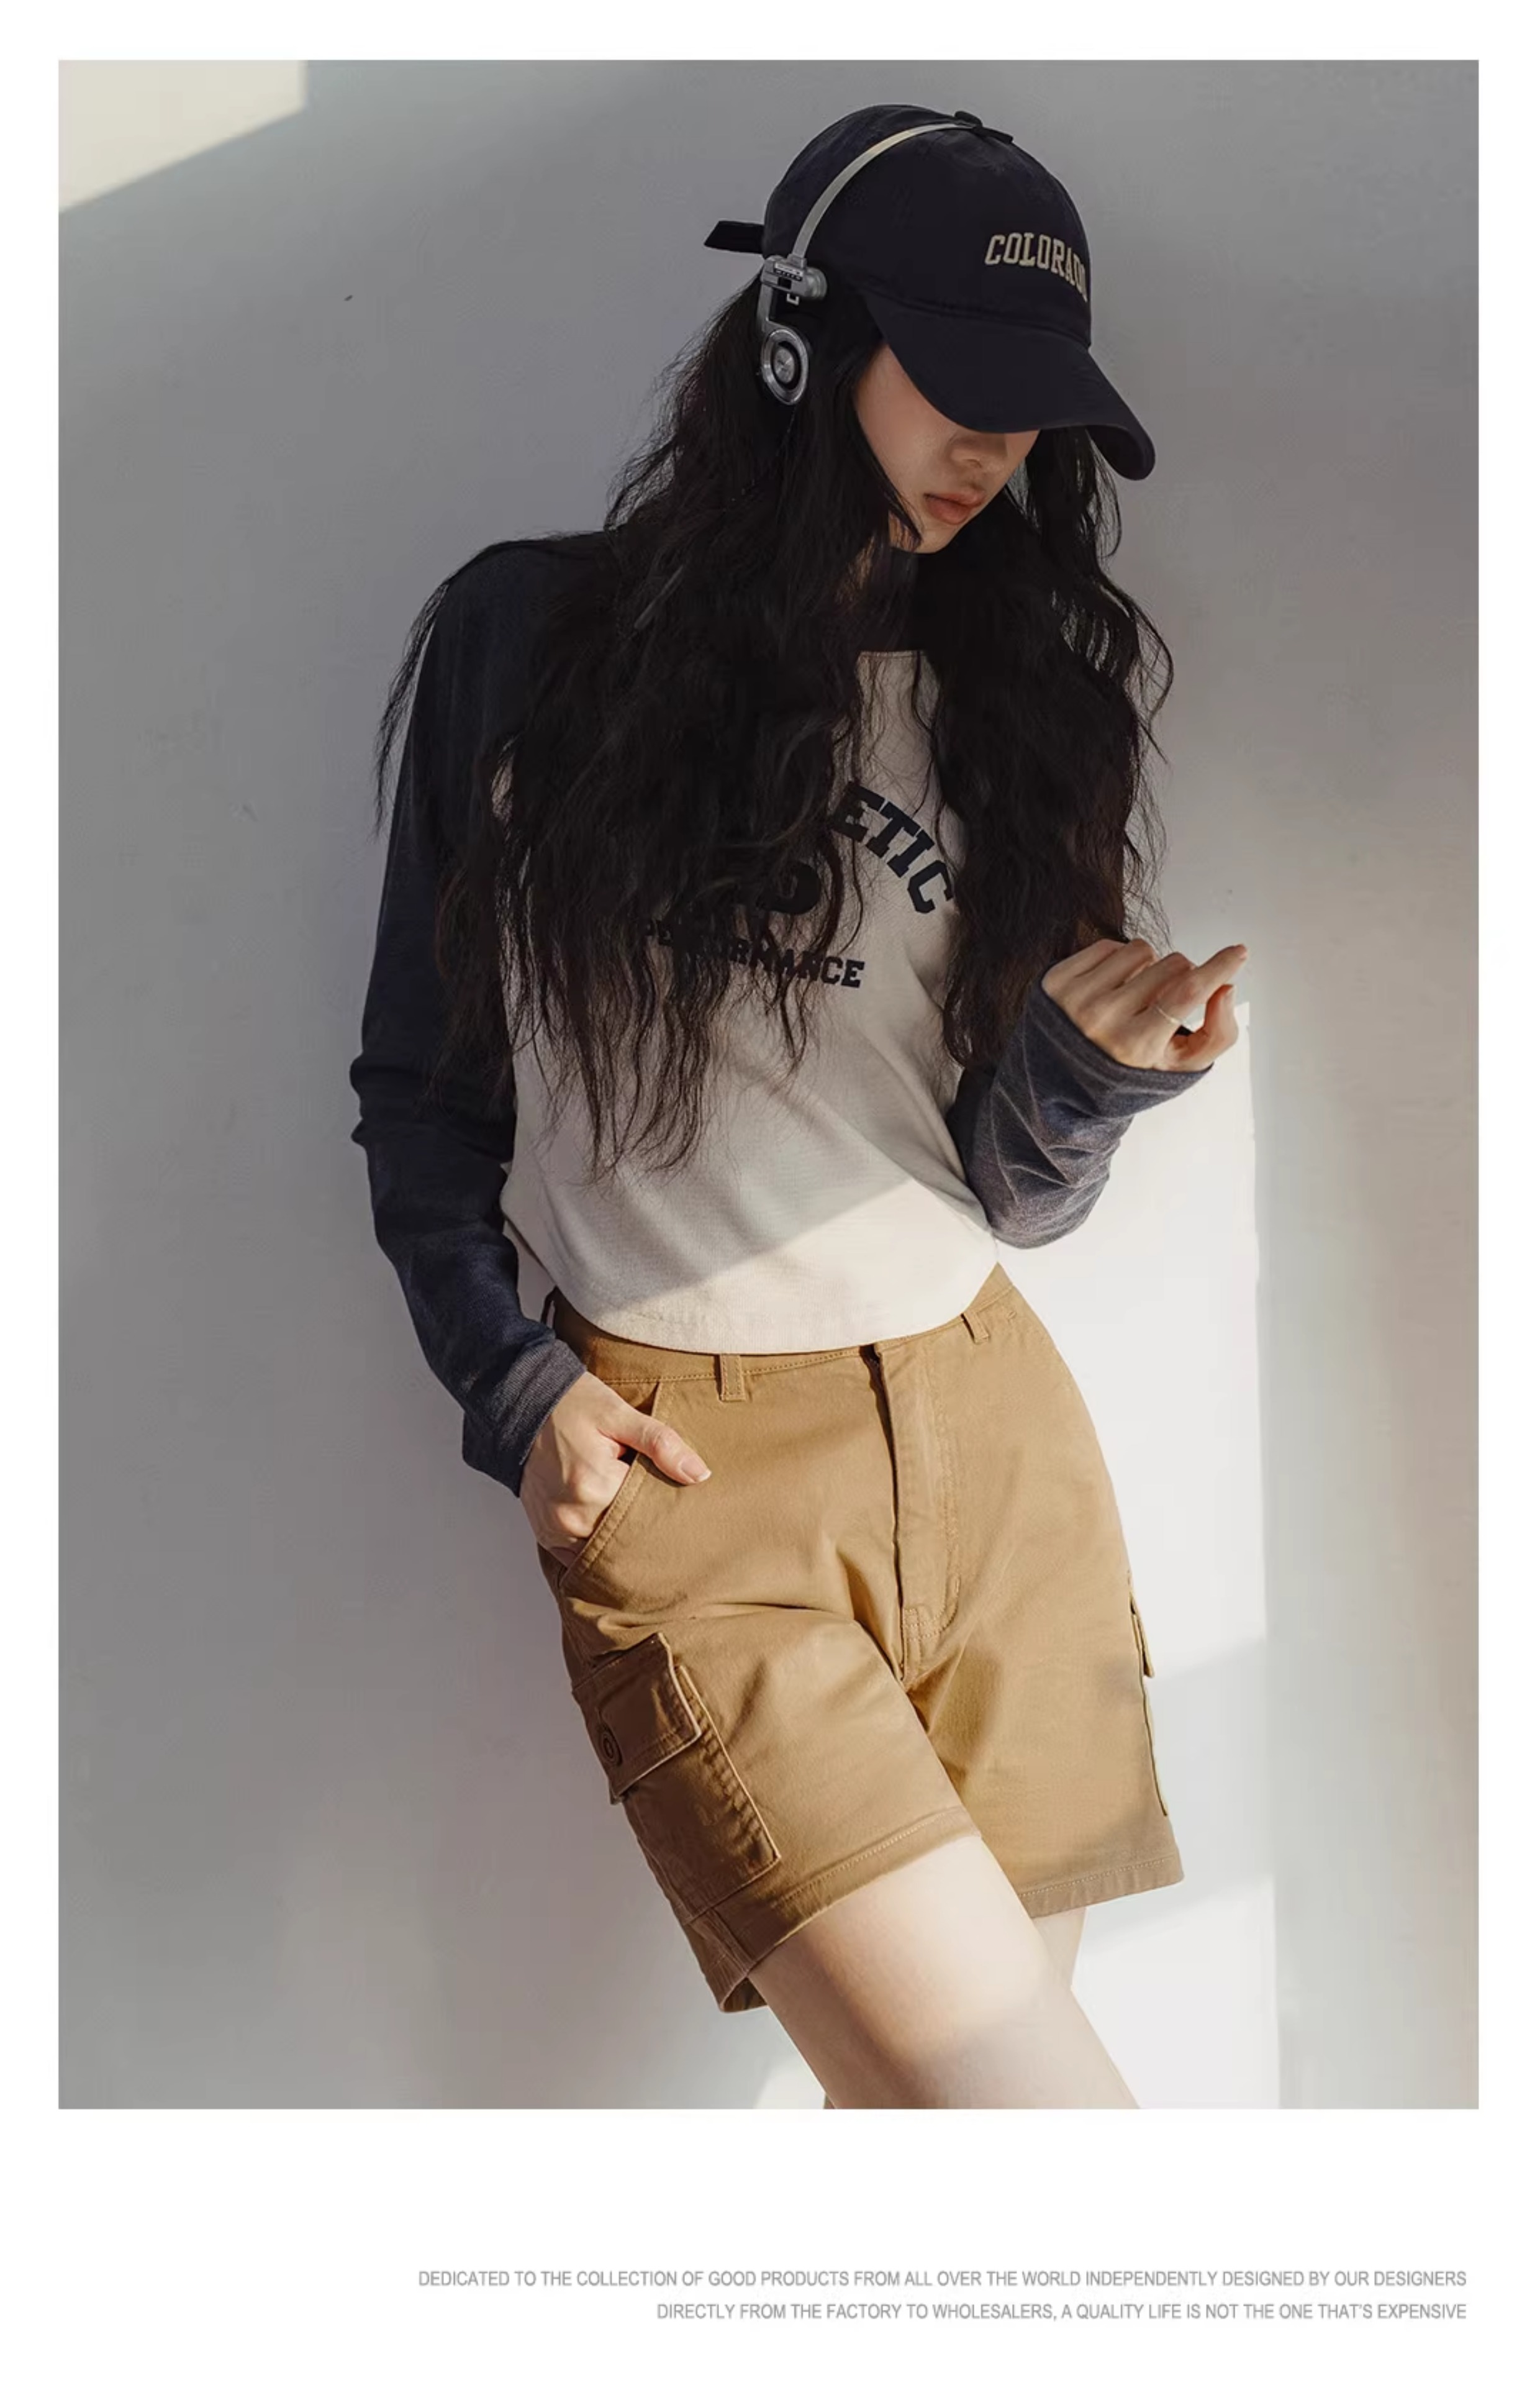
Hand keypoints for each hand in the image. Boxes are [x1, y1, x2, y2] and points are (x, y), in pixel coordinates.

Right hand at [519, 1369, 712, 1564]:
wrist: (523, 1408)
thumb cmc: (574, 1405)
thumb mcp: (619, 1413)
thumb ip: (661, 1444)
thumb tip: (700, 1475)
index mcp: (596, 1486)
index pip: (648, 1511)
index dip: (665, 1504)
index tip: (675, 1495)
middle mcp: (573, 1516)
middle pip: (628, 1536)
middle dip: (645, 1526)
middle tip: (661, 1510)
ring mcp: (557, 1530)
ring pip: (606, 1551)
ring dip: (622, 1539)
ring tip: (634, 1516)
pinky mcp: (547, 1536)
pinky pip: (581, 1556)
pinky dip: (599, 1545)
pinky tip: (611, 1528)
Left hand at [1040, 937, 1247, 1071]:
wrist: (1062, 1080)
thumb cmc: (1130, 1070)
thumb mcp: (1180, 1066)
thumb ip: (1217, 1034)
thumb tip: (1225, 988)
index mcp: (1135, 1047)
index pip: (1187, 993)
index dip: (1219, 968)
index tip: (1239, 952)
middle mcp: (1101, 1021)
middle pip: (1172, 965)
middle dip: (1181, 975)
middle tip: (1164, 1001)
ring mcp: (1075, 998)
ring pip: (1140, 949)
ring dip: (1149, 966)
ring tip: (1135, 996)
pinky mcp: (1055, 981)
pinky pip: (1108, 945)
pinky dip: (1119, 961)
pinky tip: (1113, 988)